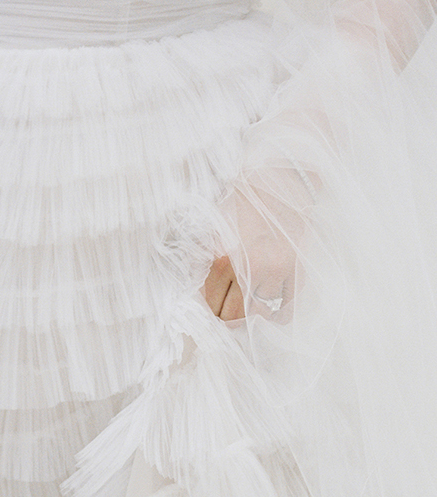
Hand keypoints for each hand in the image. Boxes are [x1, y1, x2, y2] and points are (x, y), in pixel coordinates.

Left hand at [202, 174, 310, 322]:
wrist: (280, 177)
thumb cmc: (241, 199)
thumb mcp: (211, 226)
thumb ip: (204, 258)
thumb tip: (199, 289)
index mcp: (225, 257)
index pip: (211, 302)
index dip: (210, 309)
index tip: (211, 308)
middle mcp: (251, 268)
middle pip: (234, 315)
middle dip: (227, 318)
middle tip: (226, 315)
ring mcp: (277, 270)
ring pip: (259, 313)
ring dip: (251, 315)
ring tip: (247, 309)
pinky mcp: (296, 268)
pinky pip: (288, 306)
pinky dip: (278, 315)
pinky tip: (271, 313)